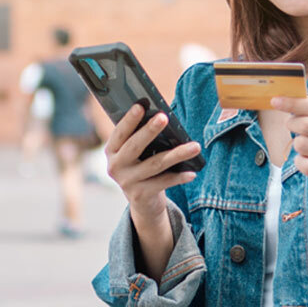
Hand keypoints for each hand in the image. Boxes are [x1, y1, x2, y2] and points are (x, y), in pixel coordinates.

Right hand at [105, 104, 200, 224]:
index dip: (129, 119)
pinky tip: (192, 172)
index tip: (140, 106)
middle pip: (135, 146)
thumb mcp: (136, 153)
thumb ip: (142, 138)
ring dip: (177, 154)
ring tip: (195, 146)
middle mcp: (115, 166)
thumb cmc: (142, 165)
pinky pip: (164, 182)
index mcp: (112, 150)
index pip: (120, 132)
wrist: (142, 200)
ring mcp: (127, 181)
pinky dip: (179, 177)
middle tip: (164, 117)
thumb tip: (163, 119)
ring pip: (155, 164)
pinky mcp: (140, 195)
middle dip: (150, 130)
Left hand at [270, 96, 307, 203]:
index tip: (275, 101)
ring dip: (297, 145)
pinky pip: (304, 165)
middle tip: (292, 126)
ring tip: (307, 148)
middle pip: (306, 125)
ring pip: (302, 144)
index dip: (293, 103)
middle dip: (292, 123)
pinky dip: (300, 162)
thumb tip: (295, 95)